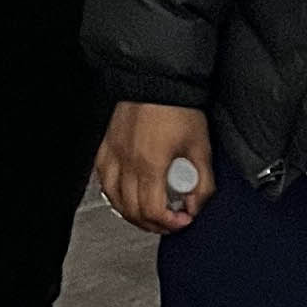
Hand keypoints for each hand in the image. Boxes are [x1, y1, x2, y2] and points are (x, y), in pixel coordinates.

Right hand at [97, 103, 214, 231]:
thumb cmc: (178, 110)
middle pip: (131, 210)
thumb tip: (196, 206)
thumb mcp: (201, 149)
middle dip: (153, 224)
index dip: (170, 224)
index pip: (153, 210)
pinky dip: (115, 194)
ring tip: (151, 215)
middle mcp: (126, 161)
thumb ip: (202, 184)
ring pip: (113, 198)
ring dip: (132, 214)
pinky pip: (103, 179)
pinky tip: (128, 196)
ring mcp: (113, 153)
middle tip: (170, 223)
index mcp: (150, 164)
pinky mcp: (106, 145)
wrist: (157, 81)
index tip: (184, 221)